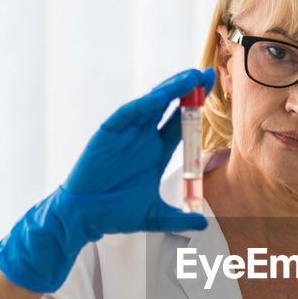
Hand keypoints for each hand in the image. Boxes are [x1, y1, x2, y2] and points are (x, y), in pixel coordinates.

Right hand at [0, 68, 214, 292]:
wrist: (85, 217)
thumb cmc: (115, 213)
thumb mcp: (154, 215)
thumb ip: (179, 218)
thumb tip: (203, 225)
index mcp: (157, 151)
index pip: (181, 122)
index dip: (196, 105)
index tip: (212, 88)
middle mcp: (143, 138)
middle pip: (169, 106)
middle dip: (187, 89)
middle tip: (206, 74)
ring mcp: (126, 134)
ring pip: (151, 104)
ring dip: (170, 89)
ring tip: (190, 77)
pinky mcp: (108, 134)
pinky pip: (128, 114)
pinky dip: (144, 105)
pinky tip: (161, 96)